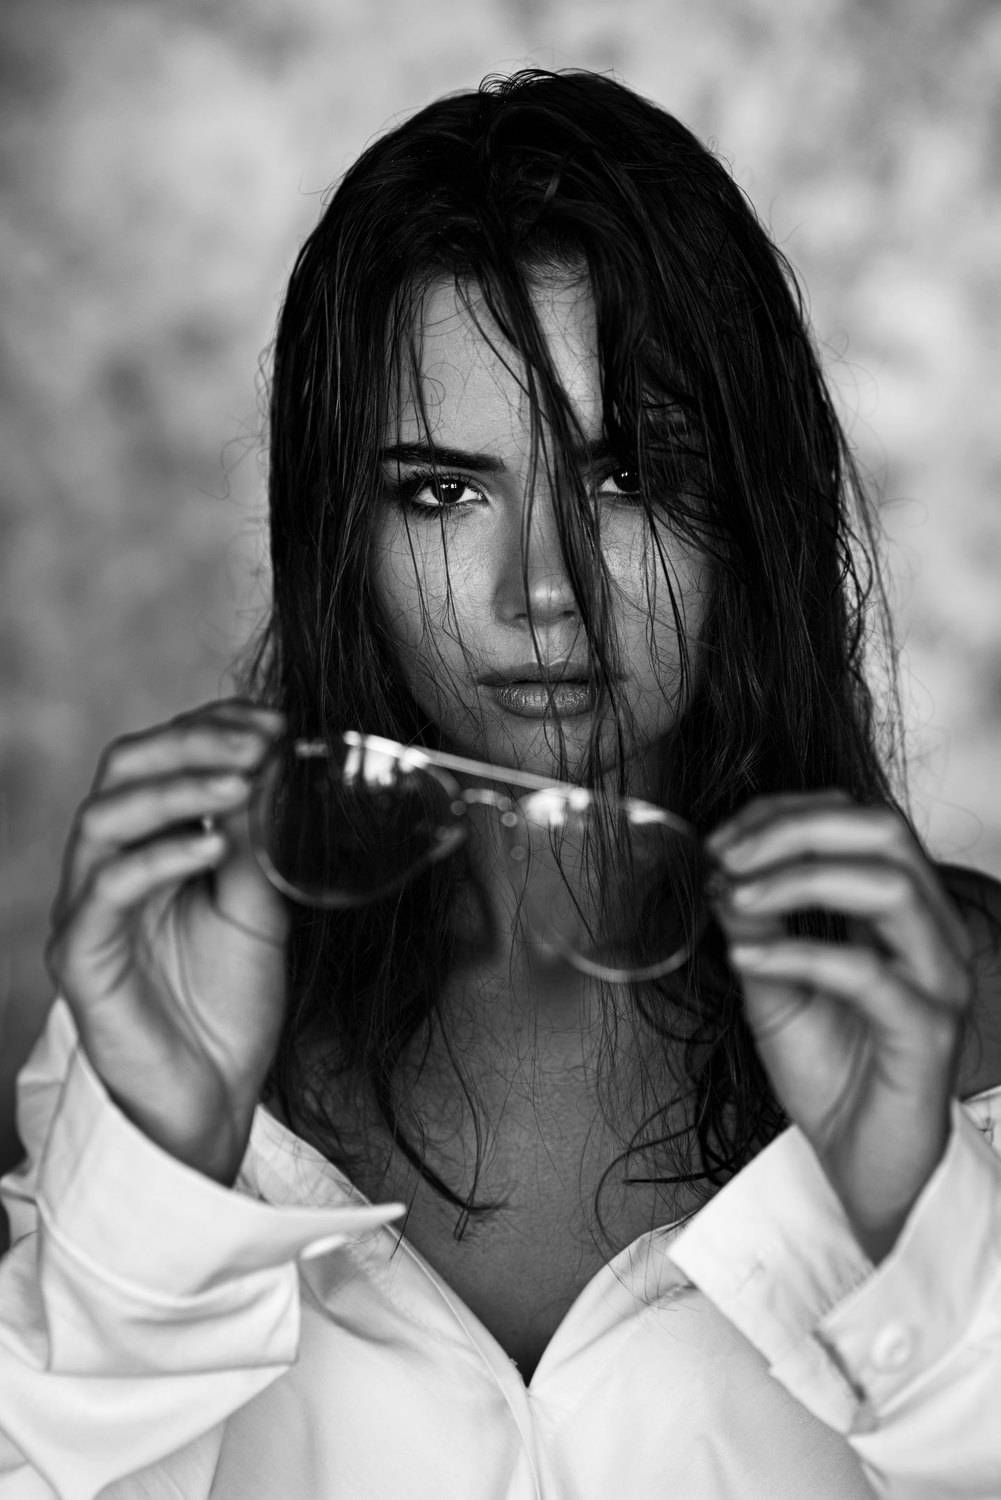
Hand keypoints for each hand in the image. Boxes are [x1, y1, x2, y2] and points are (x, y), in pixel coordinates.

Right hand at [45, 699, 289, 1182]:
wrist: (213, 1099)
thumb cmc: (228, 1003)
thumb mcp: (258, 907)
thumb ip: (257, 844)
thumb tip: (272, 768)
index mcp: (149, 845)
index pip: (161, 758)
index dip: (211, 728)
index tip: (275, 722)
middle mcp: (108, 865)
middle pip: (122, 770)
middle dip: (191, 743)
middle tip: (257, 742)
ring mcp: (88, 909)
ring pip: (104, 818)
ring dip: (176, 789)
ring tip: (239, 784)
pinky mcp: (80, 956)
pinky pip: (106, 889)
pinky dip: (160, 856)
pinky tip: (210, 847)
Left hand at [707, 791, 973, 1261]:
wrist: (864, 1162)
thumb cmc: (834, 1072)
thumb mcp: (776, 984)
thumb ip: (756, 927)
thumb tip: (719, 874)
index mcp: (907, 910)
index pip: (861, 821)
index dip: (788, 813)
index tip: (722, 837)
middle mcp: (934, 932)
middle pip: (884, 833)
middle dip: (795, 829)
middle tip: (727, 855)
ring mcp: (938, 979)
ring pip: (888, 887)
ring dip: (798, 879)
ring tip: (734, 898)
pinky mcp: (925, 1030)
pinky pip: (866, 973)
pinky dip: (798, 954)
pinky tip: (747, 961)